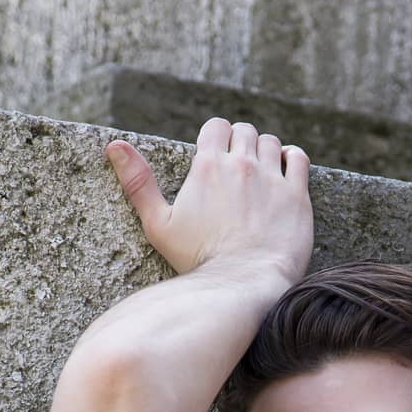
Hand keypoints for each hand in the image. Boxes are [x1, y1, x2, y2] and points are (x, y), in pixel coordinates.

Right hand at [104, 117, 314, 282]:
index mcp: (208, 165)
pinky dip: (292, 158)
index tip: (217, 156)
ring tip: (261, 173)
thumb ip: (139, 183)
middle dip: (240, 144)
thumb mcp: (159, 225)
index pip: (215, 127)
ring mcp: (271, 178)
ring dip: (264, 151)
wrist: (242, 284)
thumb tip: (113, 145)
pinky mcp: (296, 196)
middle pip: (244, 131)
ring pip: (270, 142)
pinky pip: (298, 158)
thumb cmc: (198, 260)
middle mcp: (241, 164)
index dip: (216, 138)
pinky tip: (286, 170)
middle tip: (238, 170)